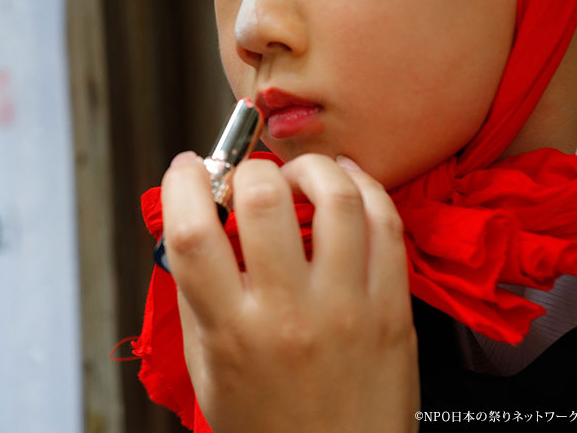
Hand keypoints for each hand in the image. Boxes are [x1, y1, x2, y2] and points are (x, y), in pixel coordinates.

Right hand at [161, 152, 419, 432]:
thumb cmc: (268, 427)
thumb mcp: (209, 372)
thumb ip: (198, 296)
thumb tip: (197, 221)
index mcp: (233, 332)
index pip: (192, 234)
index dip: (184, 185)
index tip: (188, 171)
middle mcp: (290, 315)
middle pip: (264, 198)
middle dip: (249, 170)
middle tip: (250, 181)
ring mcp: (348, 308)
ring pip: (336, 198)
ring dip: (311, 168)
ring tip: (300, 177)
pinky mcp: (392, 308)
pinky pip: (385, 222)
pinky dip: (362, 186)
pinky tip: (345, 184)